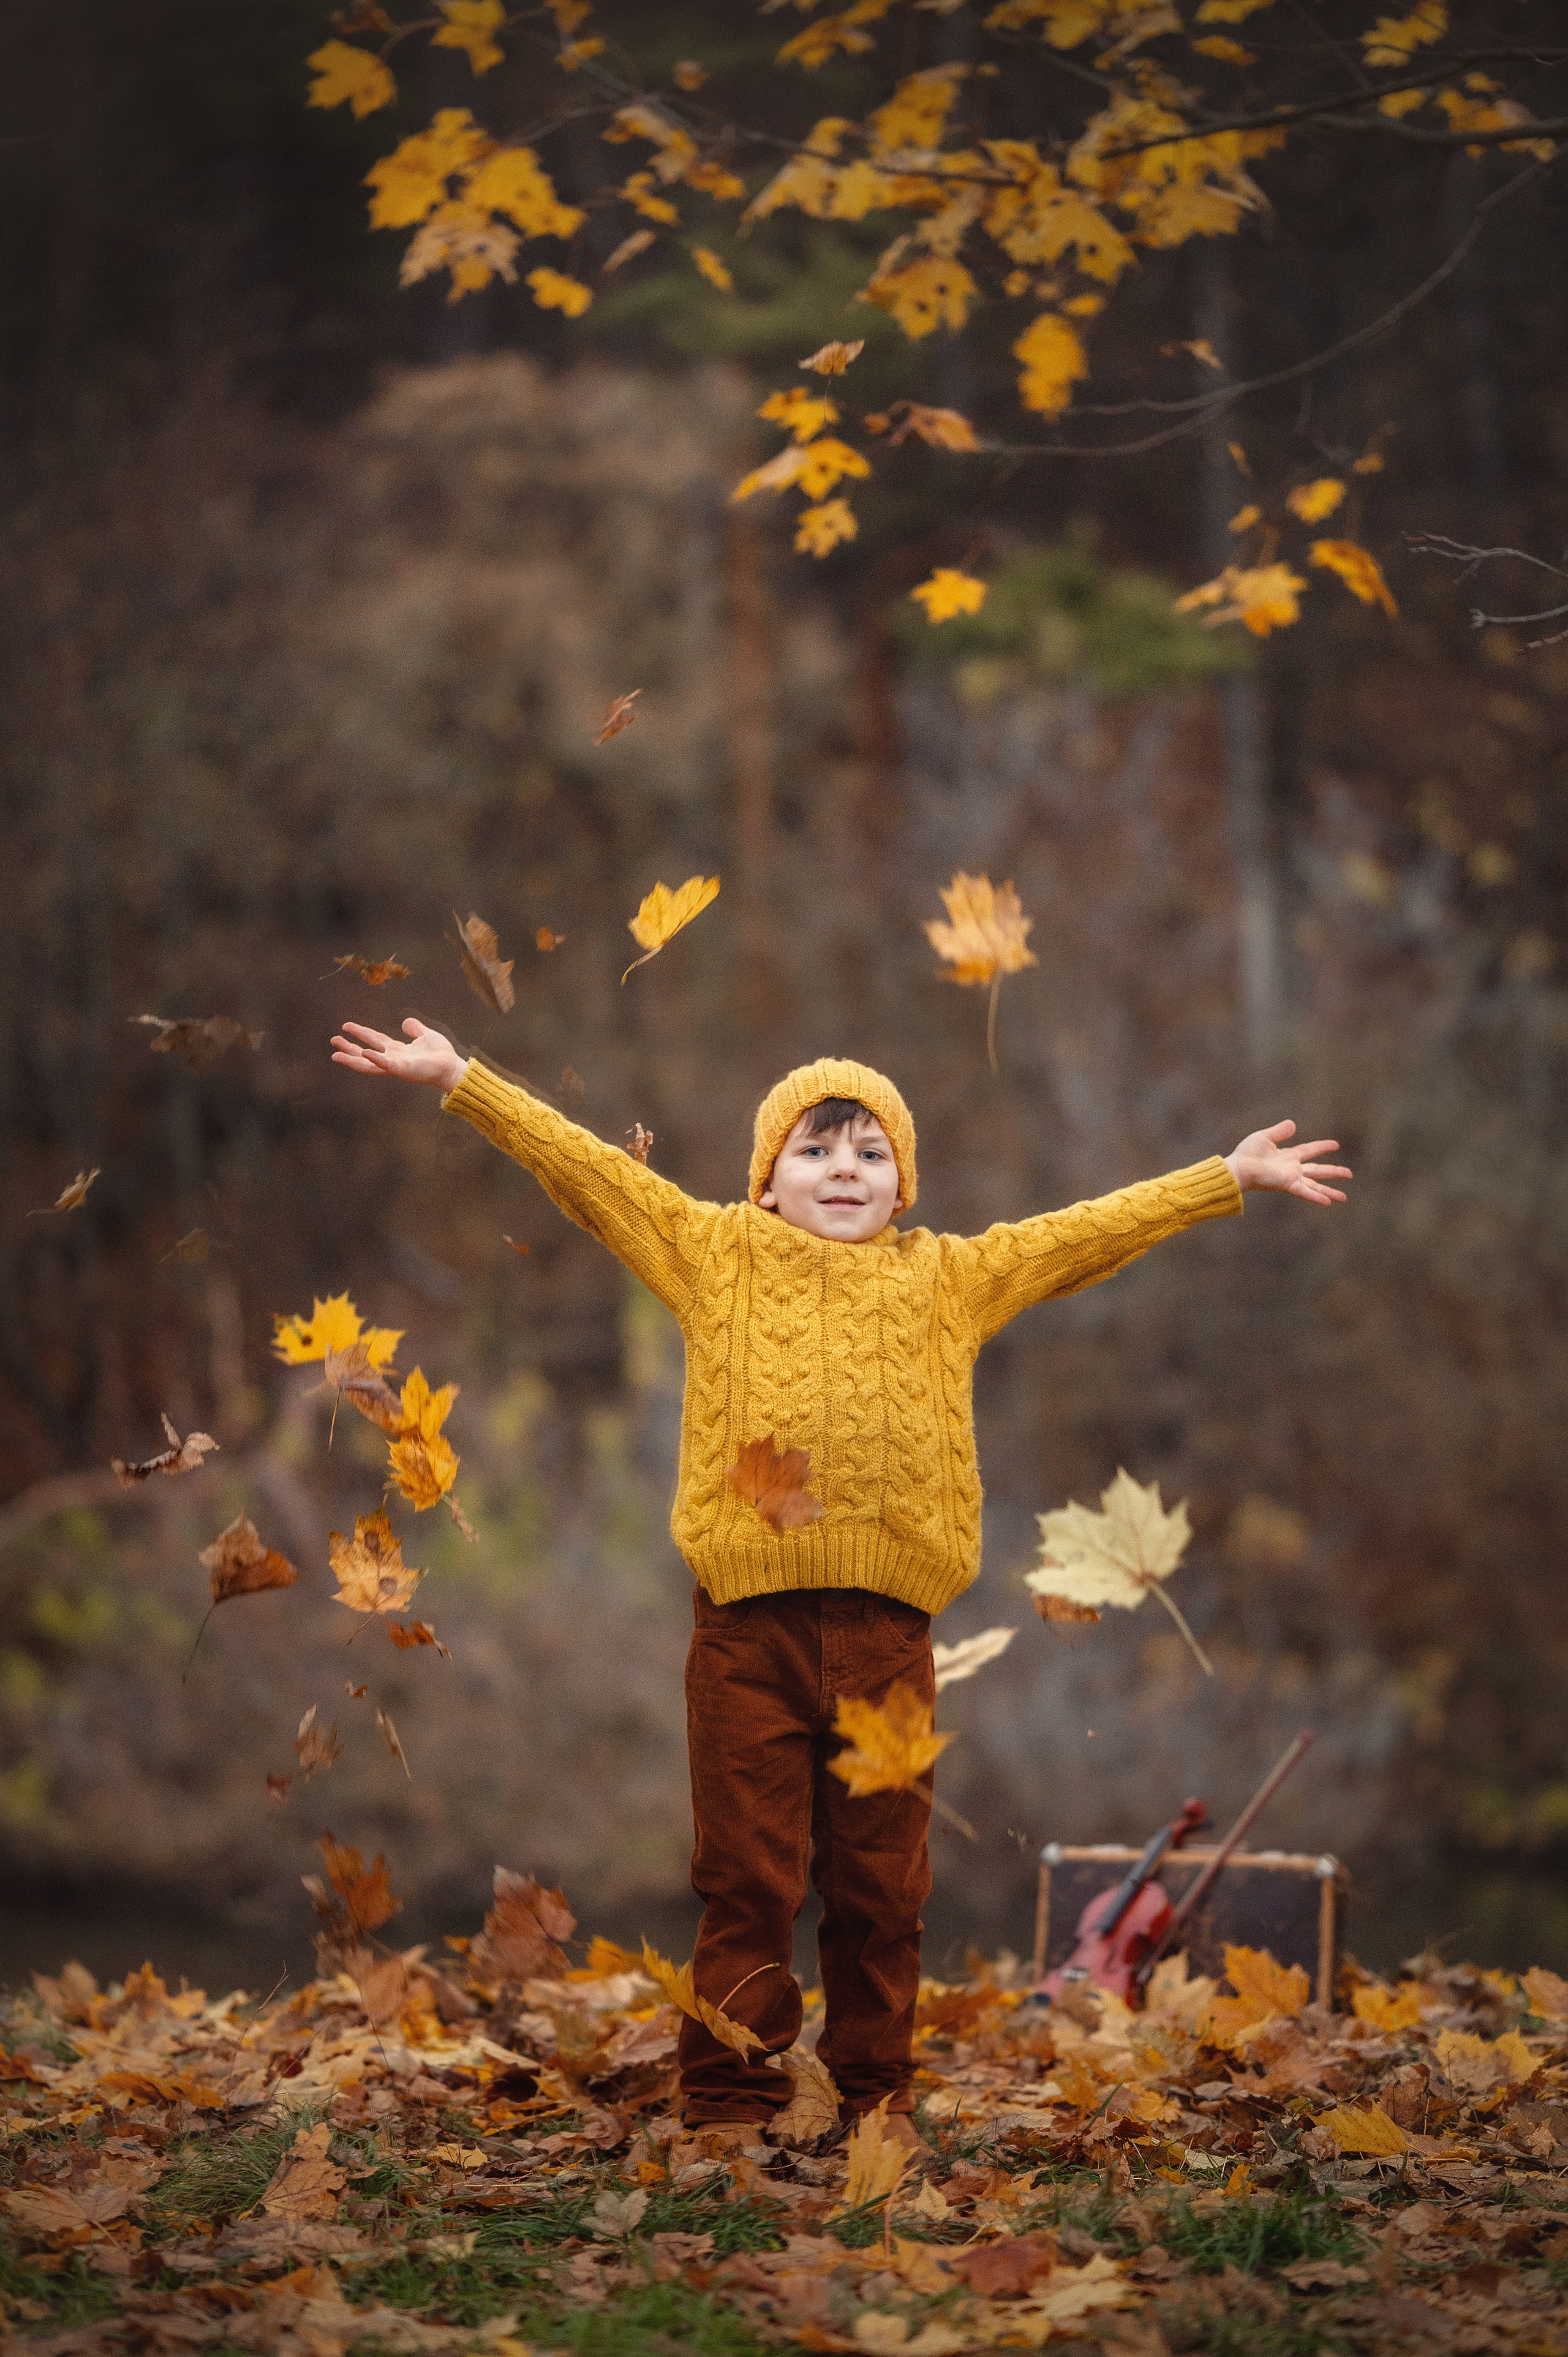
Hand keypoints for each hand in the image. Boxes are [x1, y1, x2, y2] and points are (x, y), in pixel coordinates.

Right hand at [331, 1017, 465, 1092]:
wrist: (452, 1067)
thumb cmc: (441, 1055)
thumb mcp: (426, 1035)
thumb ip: (415, 1029)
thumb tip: (406, 1022)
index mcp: (397, 1050)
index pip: (374, 1040)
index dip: (360, 1033)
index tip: (346, 1026)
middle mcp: (393, 1059)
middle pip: (365, 1053)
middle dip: (349, 1048)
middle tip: (333, 1040)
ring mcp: (396, 1065)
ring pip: (369, 1064)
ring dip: (352, 1059)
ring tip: (336, 1054)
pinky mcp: (403, 1069)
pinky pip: (386, 1064)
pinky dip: (375, 1059)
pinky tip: (364, 1053)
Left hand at [1225, 1120, 1350, 1205]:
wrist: (1237, 1167)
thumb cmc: (1247, 1153)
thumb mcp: (1265, 1137)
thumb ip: (1280, 1131)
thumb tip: (1293, 1124)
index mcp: (1288, 1155)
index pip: (1310, 1150)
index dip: (1323, 1147)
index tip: (1336, 1144)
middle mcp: (1293, 1168)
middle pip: (1318, 1171)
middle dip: (1334, 1172)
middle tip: (1350, 1174)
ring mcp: (1291, 1178)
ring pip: (1316, 1185)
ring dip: (1330, 1191)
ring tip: (1344, 1198)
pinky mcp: (1287, 1184)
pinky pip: (1305, 1191)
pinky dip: (1316, 1197)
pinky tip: (1329, 1203)